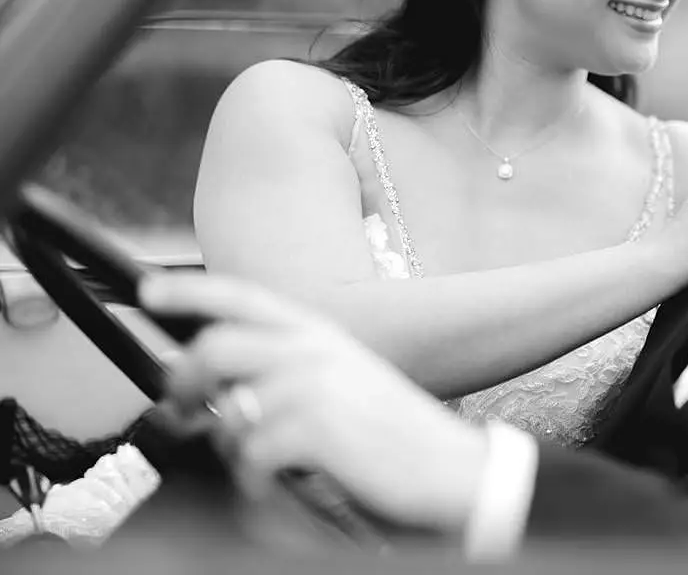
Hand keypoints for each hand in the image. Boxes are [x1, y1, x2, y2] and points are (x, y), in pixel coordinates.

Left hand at [140, 273, 485, 536]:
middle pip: (216, 347)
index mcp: (321, 333)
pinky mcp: (316, 428)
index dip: (191, 290)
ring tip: (260, 462)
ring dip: (232, 445)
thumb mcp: (343, 383)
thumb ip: (286, 373)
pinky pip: (250, 456)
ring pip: (228, 410)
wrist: (450, 467)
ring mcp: (315, 386)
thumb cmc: (393, 433)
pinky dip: (255, 481)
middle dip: (183, 382)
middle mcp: (315, 350)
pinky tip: (280, 484)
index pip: (244, 296)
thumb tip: (219, 390)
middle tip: (180, 410)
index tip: (149, 292)